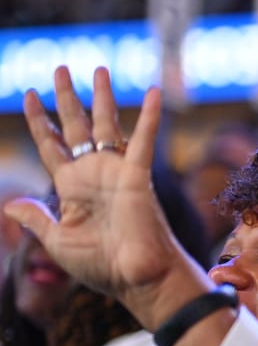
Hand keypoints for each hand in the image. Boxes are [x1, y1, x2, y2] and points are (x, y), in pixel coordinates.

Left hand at [7, 66, 193, 321]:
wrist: (135, 277)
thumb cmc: (100, 266)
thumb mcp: (58, 241)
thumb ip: (37, 219)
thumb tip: (9, 205)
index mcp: (71, 187)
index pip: (51, 145)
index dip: (40, 120)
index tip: (30, 94)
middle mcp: (93, 173)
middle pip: (76, 125)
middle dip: (67, 97)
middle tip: (59, 69)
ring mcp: (116, 172)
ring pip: (106, 125)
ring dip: (102, 96)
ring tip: (98, 68)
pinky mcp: (138, 176)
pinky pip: (143, 141)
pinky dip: (150, 117)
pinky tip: (155, 92)